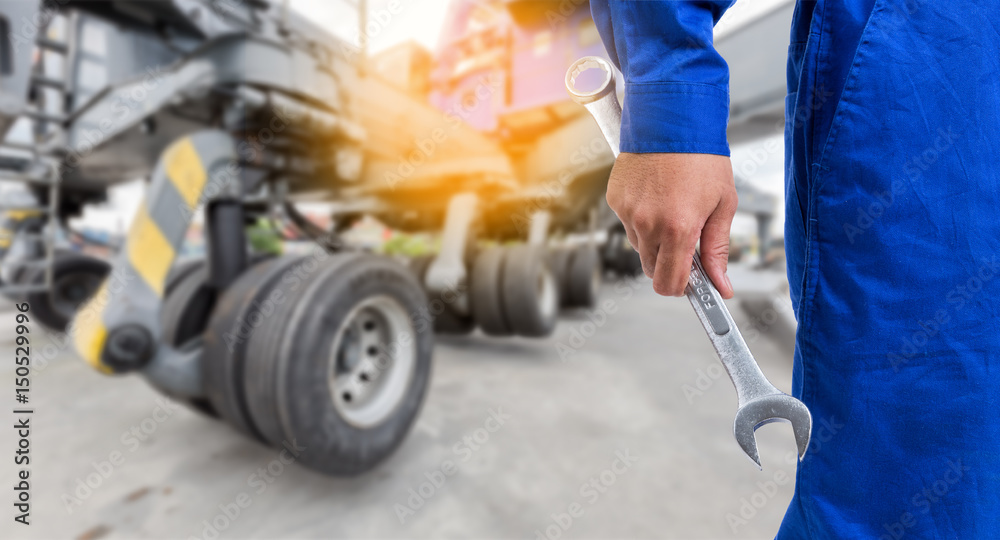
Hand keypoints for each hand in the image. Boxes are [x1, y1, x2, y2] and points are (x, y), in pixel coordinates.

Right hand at [607, 152, 737, 297]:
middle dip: (668, 264)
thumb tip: (721, 284)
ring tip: (671, 208)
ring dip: (654, 240)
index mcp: (679, 228)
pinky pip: (628, 224)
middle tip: (686, 242)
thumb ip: (718, 248)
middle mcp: (649, 225)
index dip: (681, 288)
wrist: (673, 120)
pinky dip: (641, 219)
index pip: (670, 283)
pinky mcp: (615, 200)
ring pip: (639, 247)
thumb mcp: (722, 204)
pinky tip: (656, 197)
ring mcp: (628, 213)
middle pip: (651, 270)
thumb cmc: (702, 157)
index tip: (691, 284)